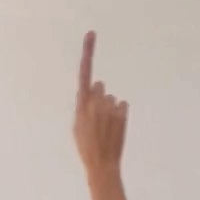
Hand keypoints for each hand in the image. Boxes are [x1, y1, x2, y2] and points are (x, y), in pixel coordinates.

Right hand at [74, 32, 127, 177]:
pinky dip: (119, 114)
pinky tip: (114, 128)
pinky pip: (121, 106)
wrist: (102, 164)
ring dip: (108, 109)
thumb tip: (94, 86)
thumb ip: (82, 104)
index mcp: (81, 104)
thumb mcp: (77, 126)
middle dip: (98, 98)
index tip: (91, 34)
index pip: (84, 72)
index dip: (88, 52)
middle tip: (96, 119)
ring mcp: (110, 106)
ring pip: (110, 99)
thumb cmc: (86, 147)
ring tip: (105, 128)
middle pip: (99, 87)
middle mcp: (96, 101)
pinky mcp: (122, 112)